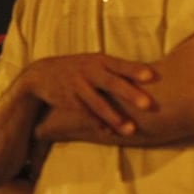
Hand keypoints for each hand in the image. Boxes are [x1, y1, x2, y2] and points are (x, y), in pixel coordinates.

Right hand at [17, 54, 154, 135]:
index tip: (152, 76)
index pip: (120, 65)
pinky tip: (109, 132)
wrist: (41, 74)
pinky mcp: (69, 100)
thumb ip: (116, 69)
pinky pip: (86, 114)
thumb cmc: (78, 69)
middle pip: (112, 83)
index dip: (135, 70)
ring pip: (99, 103)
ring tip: (131, 130)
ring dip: (115, 117)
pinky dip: (98, 123)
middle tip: (149, 105)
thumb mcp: (93, 62)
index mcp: (99, 60)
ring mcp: (78, 85)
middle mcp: (89, 71)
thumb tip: (152, 76)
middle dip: (130, 94)